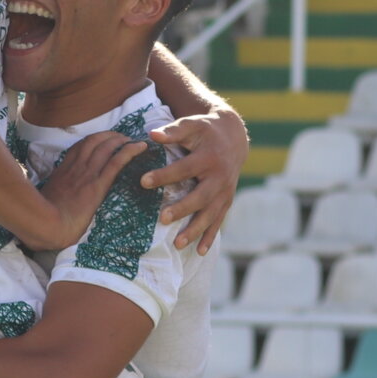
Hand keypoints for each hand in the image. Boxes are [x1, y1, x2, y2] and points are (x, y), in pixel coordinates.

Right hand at [25, 130, 140, 251]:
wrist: (45, 225)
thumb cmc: (44, 219)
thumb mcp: (48, 200)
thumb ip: (57, 193)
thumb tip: (61, 198)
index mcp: (63, 170)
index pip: (79, 147)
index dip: (94, 140)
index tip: (104, 140)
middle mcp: (75, 167)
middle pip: (94, 141)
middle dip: (110, 135)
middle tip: (123, 138)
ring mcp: (87, 174)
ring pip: (106, 147)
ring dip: (122, 140)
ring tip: (134, 141)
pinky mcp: (97, 185)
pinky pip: (116, 162)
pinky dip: (129, 151)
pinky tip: (139, 148)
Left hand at [145, 107, 248, 252]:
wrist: (233, 137)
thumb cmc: (204, 130)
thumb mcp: (191, 125)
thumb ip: (173, 130)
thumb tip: (152, 134)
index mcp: (208, 157)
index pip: (184, 168)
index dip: (164, 175)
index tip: (143, 181)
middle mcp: (219, 177)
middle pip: (201, 196)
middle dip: (183, 209)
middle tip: (162, 218)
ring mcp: (225, 191)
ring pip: (210, 214)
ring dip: (195, 230)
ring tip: (177, 244)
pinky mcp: (227, 201)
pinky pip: (218, 221)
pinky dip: (209, 237)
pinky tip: (199, 252)